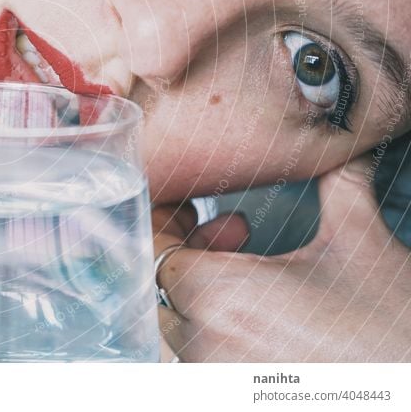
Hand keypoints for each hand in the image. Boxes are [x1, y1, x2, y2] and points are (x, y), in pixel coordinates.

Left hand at [154, 156, 410, 361]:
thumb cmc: (392, 332)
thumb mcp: (361, 242)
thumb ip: (338, 182)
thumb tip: (340, 149)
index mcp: (219, 296)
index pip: (150, 252)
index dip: (169, 226)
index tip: (195, 216)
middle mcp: (205, 345)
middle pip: (160, 288)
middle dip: (190, 254)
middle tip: (234, 238)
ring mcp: (217, 379)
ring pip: (177, 325)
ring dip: (202, 293)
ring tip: (251, 276)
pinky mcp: (234, 396)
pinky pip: (198, 360)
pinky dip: (214, 332)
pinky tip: (259, 317)